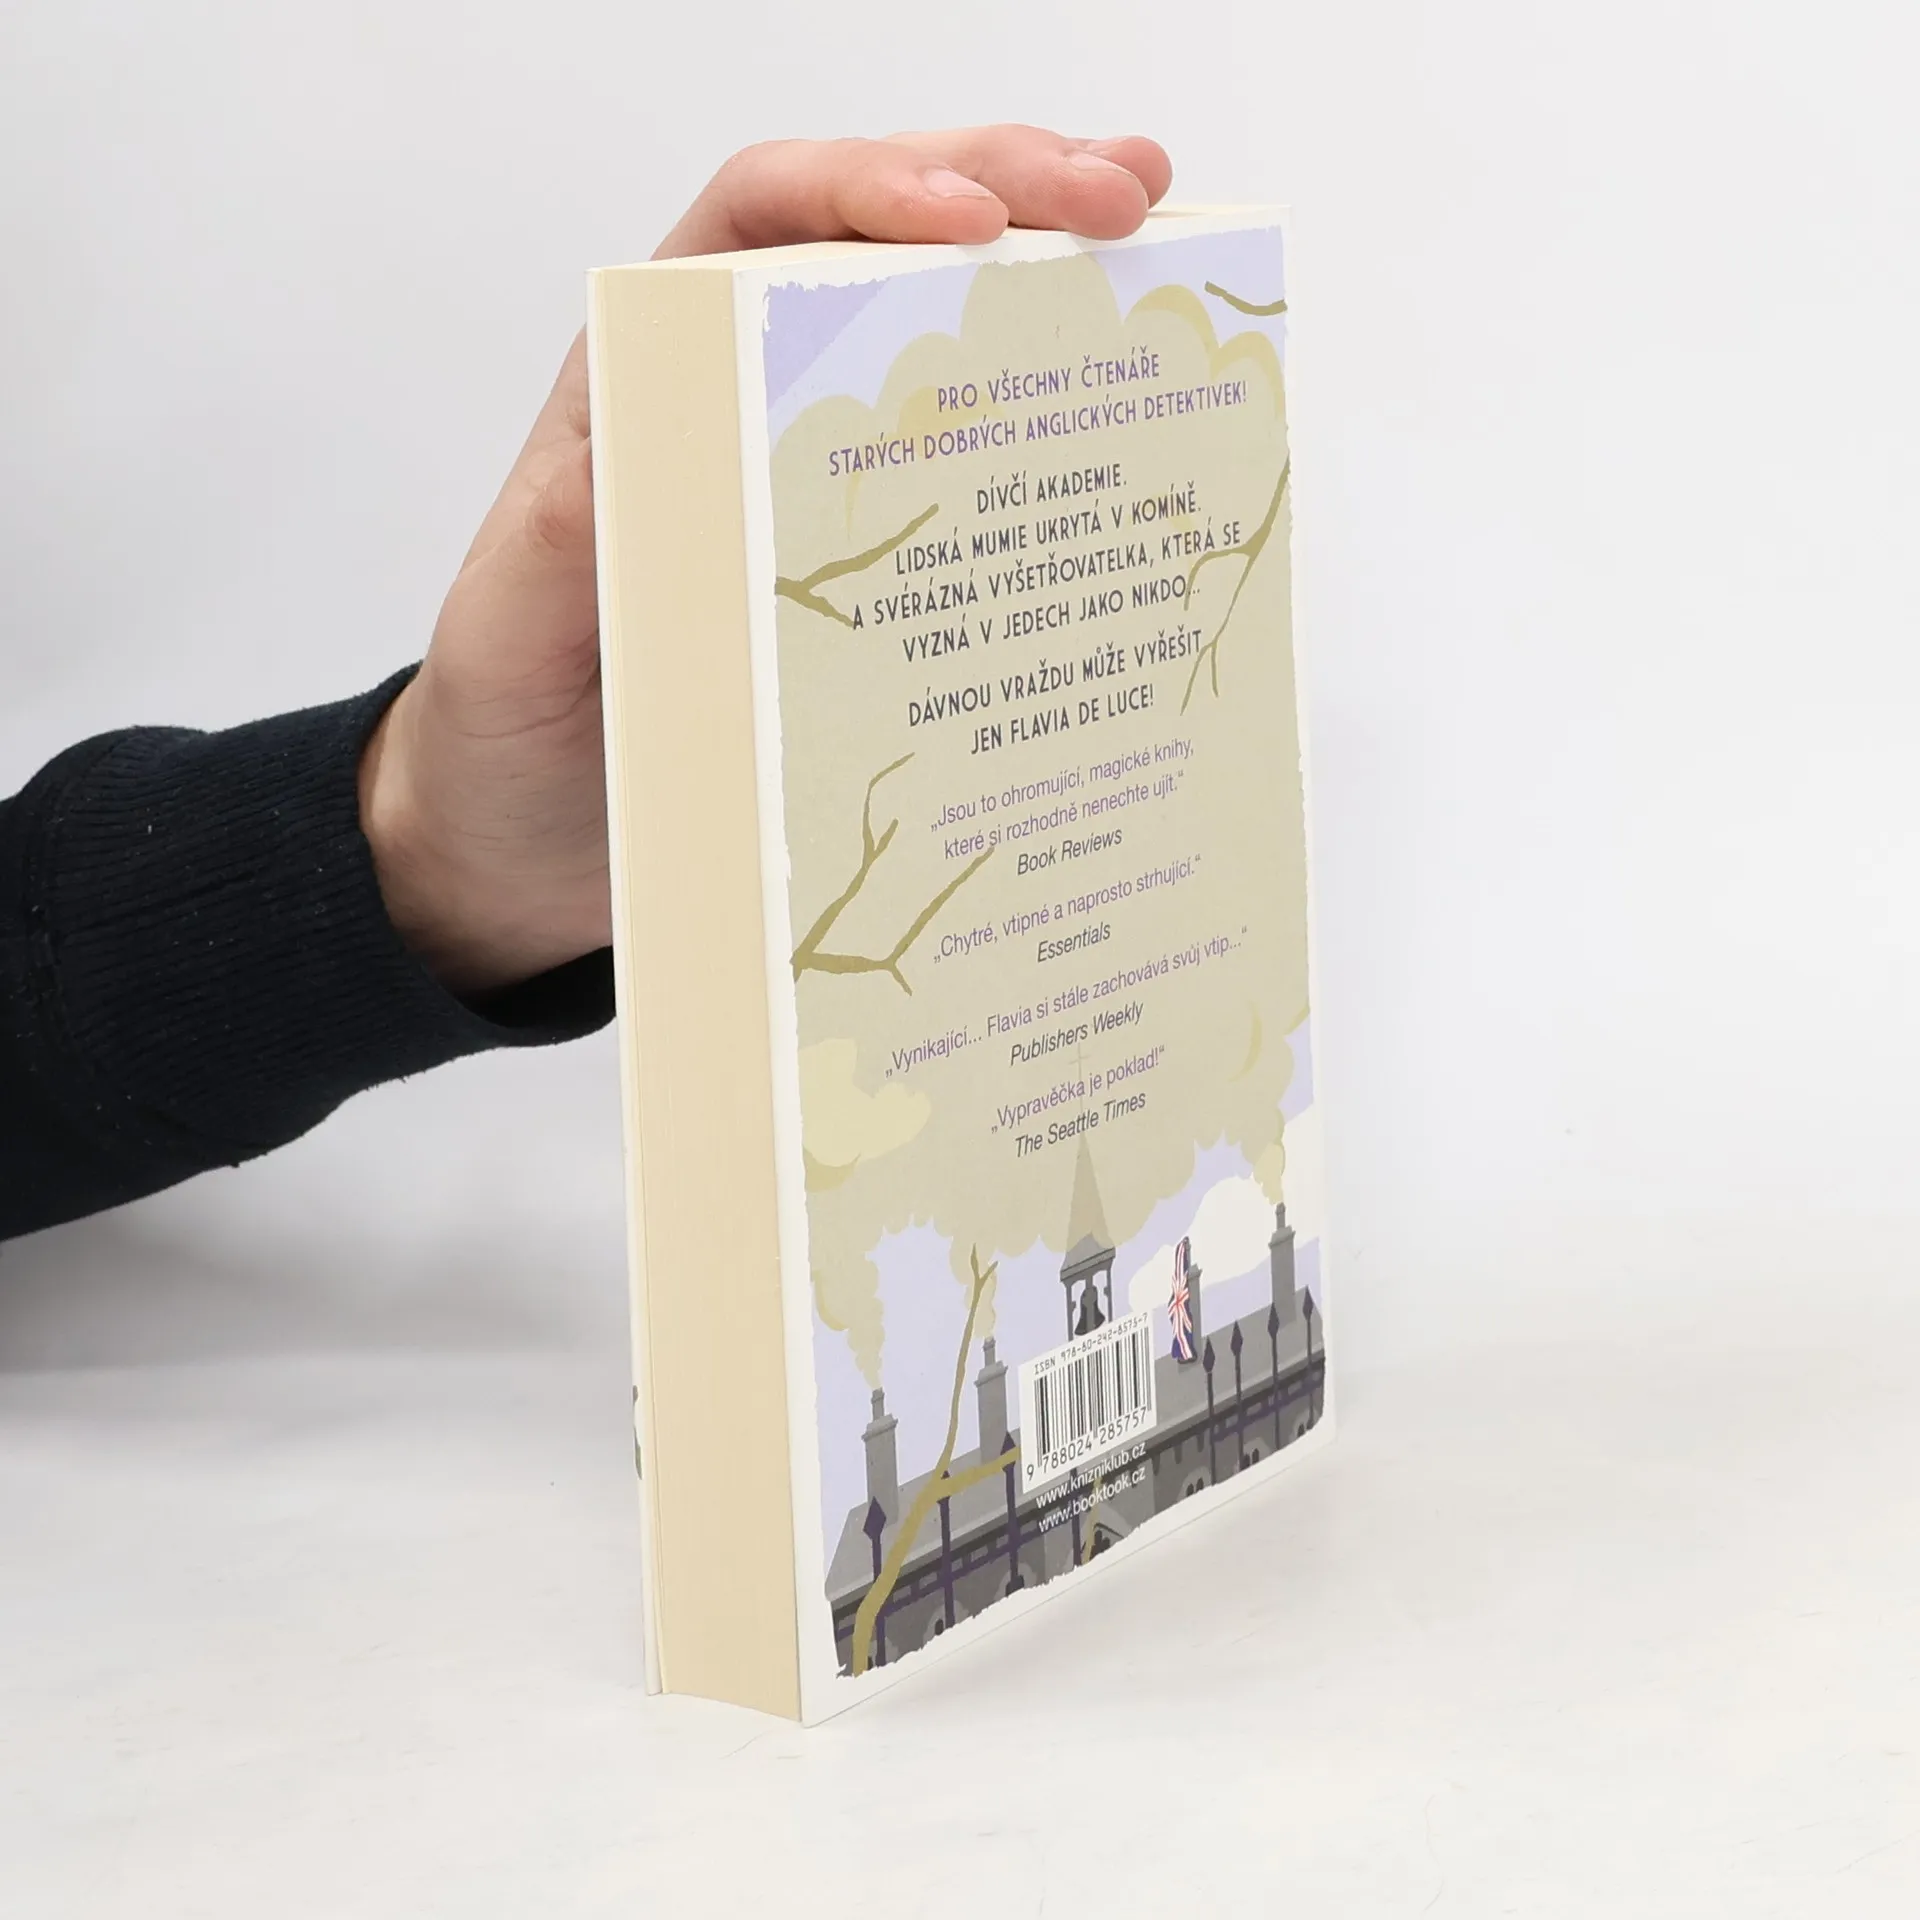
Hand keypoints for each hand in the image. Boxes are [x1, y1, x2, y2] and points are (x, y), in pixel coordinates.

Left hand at [359, 127, 1173, 996]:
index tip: (970, 218)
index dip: (868, 187)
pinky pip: (973, 482)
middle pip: (880, 245)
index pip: (760, 219)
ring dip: (1052, 280)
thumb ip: (558, 545)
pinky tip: (1137, 418)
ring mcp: (820, 486)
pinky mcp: (872, 574)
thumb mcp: (512, 638)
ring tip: (1156, 242)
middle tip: (1124, 196)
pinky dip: (1055, 435)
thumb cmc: (506, 731)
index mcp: (649, 383)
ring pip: (942, 339)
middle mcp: (742, 405)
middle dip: (1008, 189)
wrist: (529, 850)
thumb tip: (638, 453)